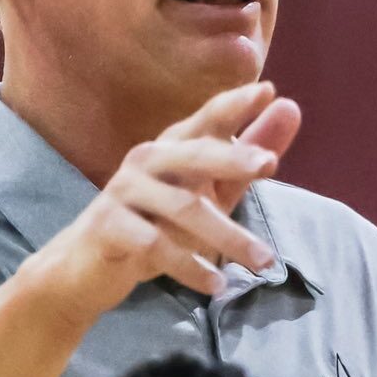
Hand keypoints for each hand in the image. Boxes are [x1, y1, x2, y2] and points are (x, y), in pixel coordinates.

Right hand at [23, 82, 302, 325]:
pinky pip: (155, 246)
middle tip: (269, 164)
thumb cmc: (154, 224)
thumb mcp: (208, 192)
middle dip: (232, 157)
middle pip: (194, 155)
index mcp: (171, 148)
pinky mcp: (108, 226)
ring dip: (228, 237)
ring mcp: (124, 192)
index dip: (234, 104)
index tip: (268, 91)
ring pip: (183, 209)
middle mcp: (146, 161)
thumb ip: (248, 156)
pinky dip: (190, 267)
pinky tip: (216, 285)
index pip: (205, 119)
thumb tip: (291, 107)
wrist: (84, 269)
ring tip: (264, 262)